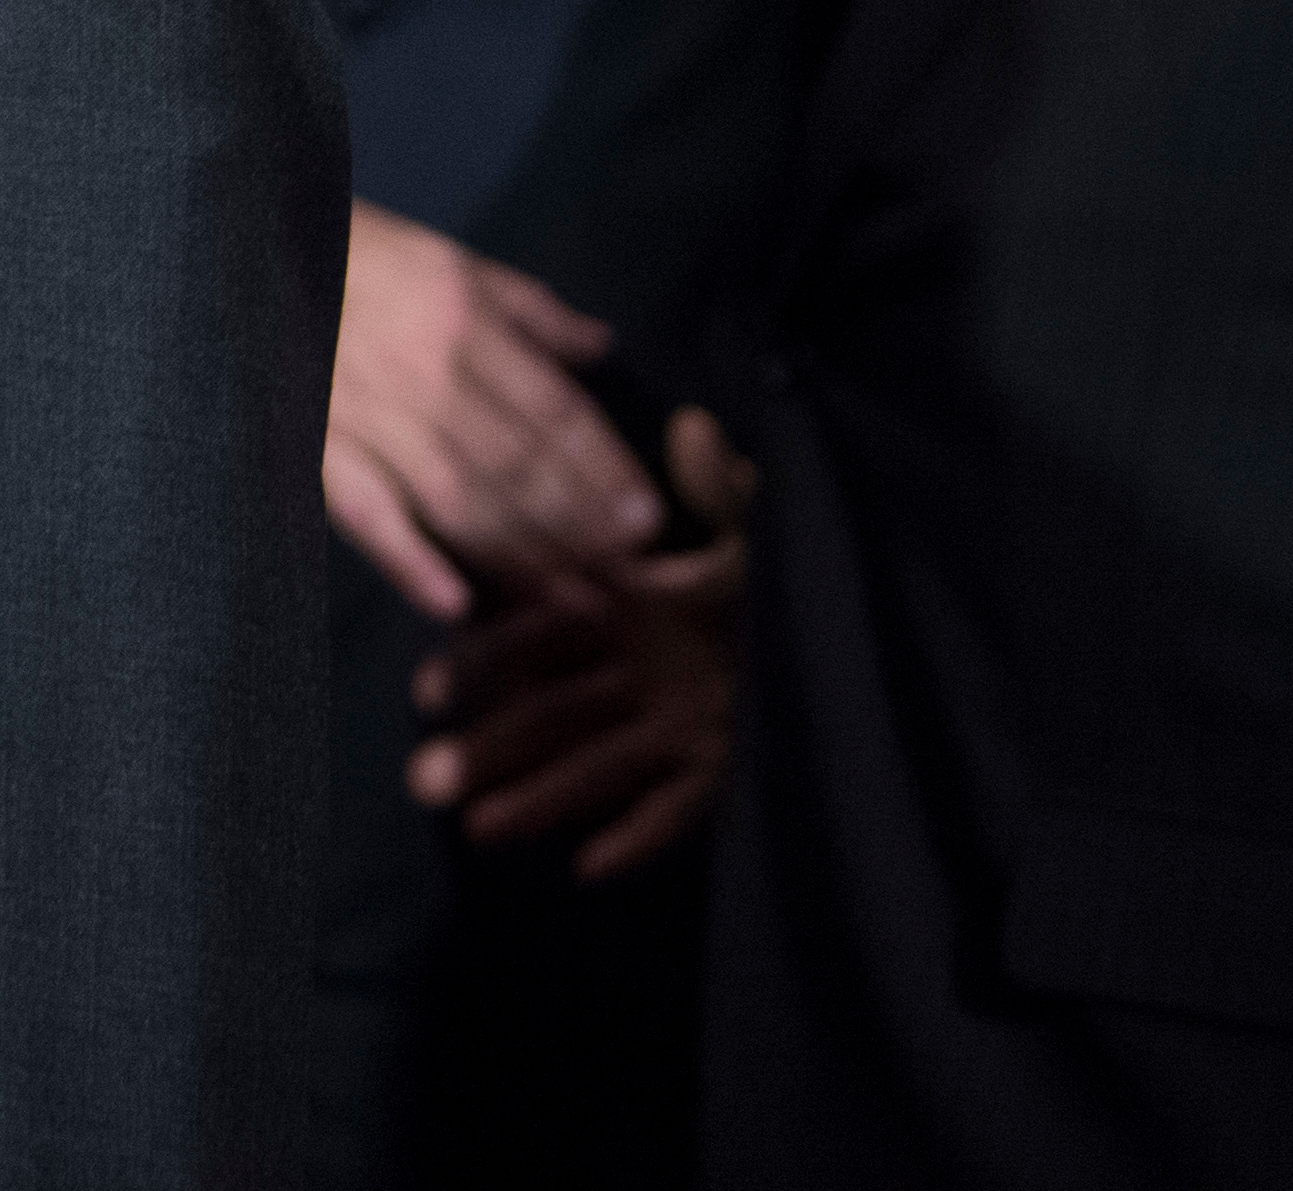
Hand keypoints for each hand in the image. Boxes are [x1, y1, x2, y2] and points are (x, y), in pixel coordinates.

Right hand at [322, 201, 661, 619]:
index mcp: (463, 320)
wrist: (249, 248)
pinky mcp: (312, 446)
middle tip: (627, 579)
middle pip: (514, 466)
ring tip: (572, 602)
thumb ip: (530, 310)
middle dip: (576, 527)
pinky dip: (406, 560)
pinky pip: (364, 513)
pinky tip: (453, 604)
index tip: (645, 520)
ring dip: (519, 556)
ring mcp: (363, 414)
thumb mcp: (454, 262)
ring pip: (455, 498)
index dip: (602, 469)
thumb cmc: (362, 258)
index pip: (551, 409)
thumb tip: (603, 346)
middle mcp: (421, 371)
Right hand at [409, 407, 756, 880]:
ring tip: (479, 831)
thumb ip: (720, 489)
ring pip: (595, 766)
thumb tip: (692, 426)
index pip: (542, 633)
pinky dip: (636, 836)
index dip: (486, 661)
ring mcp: (675, 728)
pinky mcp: (721, 772)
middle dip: (488, 747)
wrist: (867, 639)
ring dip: (539, 799)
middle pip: (550, 714)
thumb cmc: (793, 579)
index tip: (428, 691)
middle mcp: (638, 674)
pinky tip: (589, 866)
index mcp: (632, 610)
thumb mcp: (760, 530)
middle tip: (426, 784)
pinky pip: (675, 810)